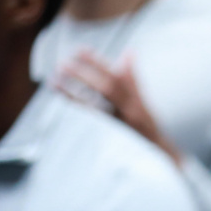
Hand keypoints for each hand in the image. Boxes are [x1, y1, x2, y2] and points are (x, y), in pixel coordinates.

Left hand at [54, 51, 182, 165]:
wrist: (156, 160)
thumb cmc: (146, 128)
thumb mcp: (142, 103)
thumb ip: (132, 80)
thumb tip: (128, 53)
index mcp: (137, 102)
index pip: (117, 78)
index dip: (98, 64)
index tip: (80, 50)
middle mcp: (130, 114)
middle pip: (108, 90)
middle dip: (85, 75)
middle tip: (63, 64)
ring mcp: (120, 129)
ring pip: (96, 108)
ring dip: (73, 94)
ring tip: (54, 81)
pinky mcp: (110, 142)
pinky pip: (91, 127)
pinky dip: (75, 115)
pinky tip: (60, 105)